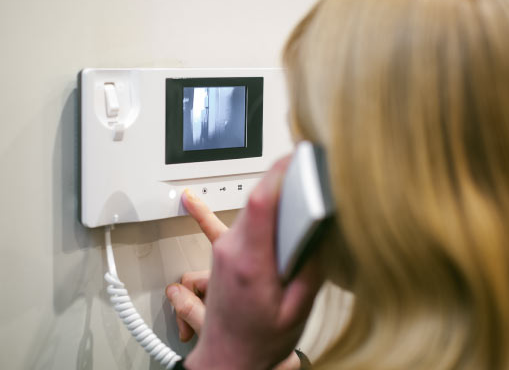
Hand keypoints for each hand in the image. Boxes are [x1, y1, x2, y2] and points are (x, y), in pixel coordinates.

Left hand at [168, 158, 322, 369]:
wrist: (227, 359)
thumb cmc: (258, 341)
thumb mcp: (296, 312)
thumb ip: (310, 271)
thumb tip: (318, 234)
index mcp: (251, 263)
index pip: (262, 203)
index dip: (279, 174)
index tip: (296, 158)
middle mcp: (231, 250)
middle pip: (257, 200)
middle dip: (283, 182)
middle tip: (308, 174)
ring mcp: (222, 250)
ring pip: (249, 209)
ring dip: (271, 197)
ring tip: (293, 188)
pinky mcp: (221, 253)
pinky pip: (222, 223)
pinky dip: (215, 210)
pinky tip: (190, 198)